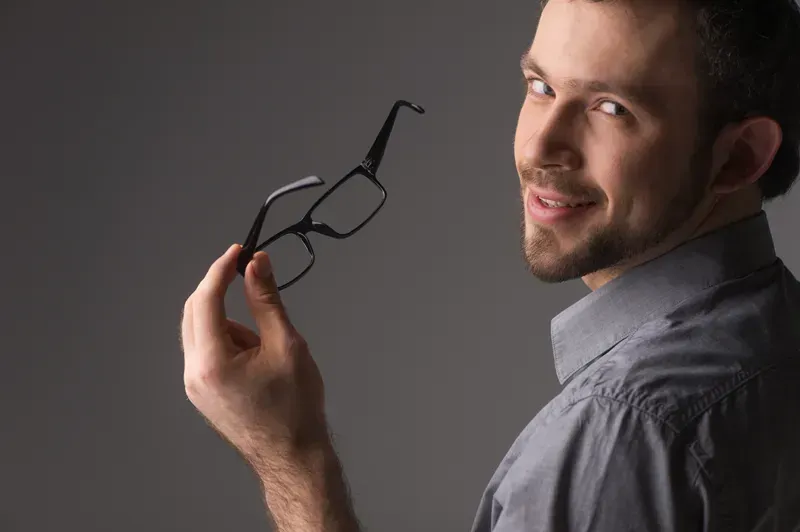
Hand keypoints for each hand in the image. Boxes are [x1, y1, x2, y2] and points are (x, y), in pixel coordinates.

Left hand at [181, 244, 328, 471]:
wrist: (293, 456)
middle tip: (249, 274)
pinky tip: (255, 359)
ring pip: (200, 331)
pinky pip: (206, 351)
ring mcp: (194, 386)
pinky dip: (226, 340)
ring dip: (227, 320)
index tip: (239, 250)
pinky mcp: (202, 393)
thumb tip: (257, 262)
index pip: (206, 300)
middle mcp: (193, 373)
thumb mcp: (286, 344)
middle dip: (220, 289)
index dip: (221, 270)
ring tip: (266, 346)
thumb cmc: (295, 405)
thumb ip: (266, 300)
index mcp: (212, 362)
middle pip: (194, 312)